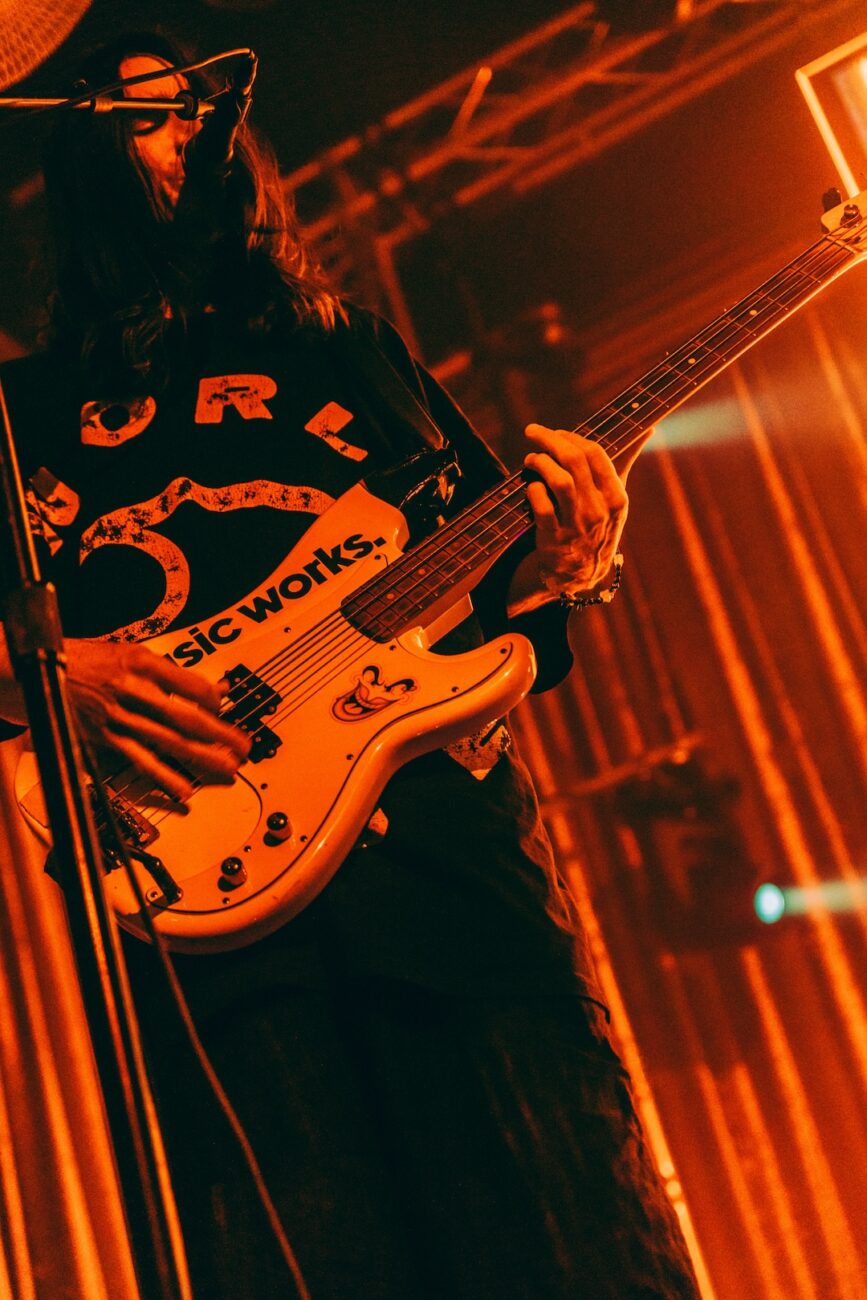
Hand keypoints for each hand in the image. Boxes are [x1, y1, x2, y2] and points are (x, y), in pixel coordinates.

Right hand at [64, 638, 250, 800]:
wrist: (44, 669)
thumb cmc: (91, 660)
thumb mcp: (132, 652)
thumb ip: (171, 672)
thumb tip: (212, 689)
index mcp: (141, 662)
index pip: (189, 684)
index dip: (213, 699)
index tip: (224, 708)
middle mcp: (132, 689)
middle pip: (184, 716)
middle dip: (218, 734)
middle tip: (242, 746)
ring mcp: (118, 717)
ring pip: (167, 741)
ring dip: (200, 757)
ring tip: (226, 767)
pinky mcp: (105, 738)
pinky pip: (139, 760)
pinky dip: (163, 777)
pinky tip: (183, 789)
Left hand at [523, 423, 627, 594]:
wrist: (583, 574)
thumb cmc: (599, 526)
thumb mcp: (616, 500)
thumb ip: (626, 462)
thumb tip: (649, 429)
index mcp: (616, 497)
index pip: (596, 454)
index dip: (572, 437)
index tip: (556, 433)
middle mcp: (600, 510)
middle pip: (574, 461)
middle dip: (550, 440)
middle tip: (533, 432)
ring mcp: (578, 526)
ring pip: (559, 481)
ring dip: (540, 463)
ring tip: (530, 459)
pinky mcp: (555, 539)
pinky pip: (541, 506)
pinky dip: (532, 490)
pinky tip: (529, 486)